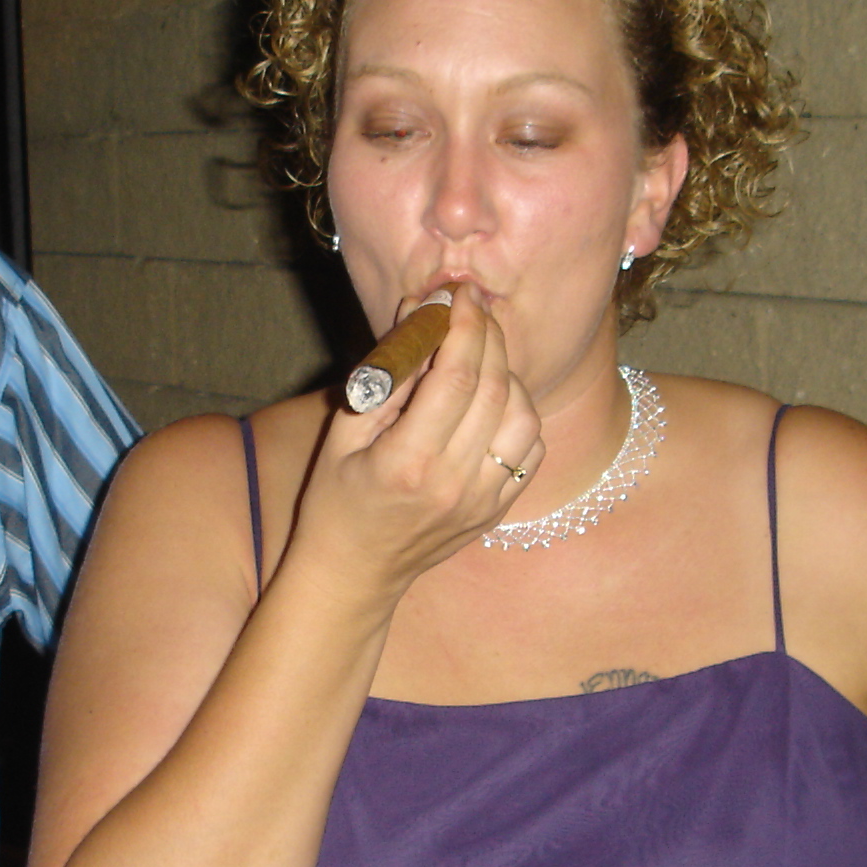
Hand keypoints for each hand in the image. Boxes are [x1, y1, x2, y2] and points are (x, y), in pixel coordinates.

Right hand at [297, 288, 544, 593]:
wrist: (353, 574)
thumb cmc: (336, 500)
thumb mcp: (343, 434)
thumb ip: (386, 375)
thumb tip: (419, 312)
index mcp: (408, 462)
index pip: (456, 376)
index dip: (464, 325)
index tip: (459, 293)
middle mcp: (454, 483)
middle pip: (495, 389)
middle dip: (488, 335)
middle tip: (473, 308)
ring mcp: (482, 501)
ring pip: (524, 418)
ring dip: (509, 374)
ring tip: (482, 357)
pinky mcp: (497, 511)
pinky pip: (530, 451)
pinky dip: (520, 415)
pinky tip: (495, 401)